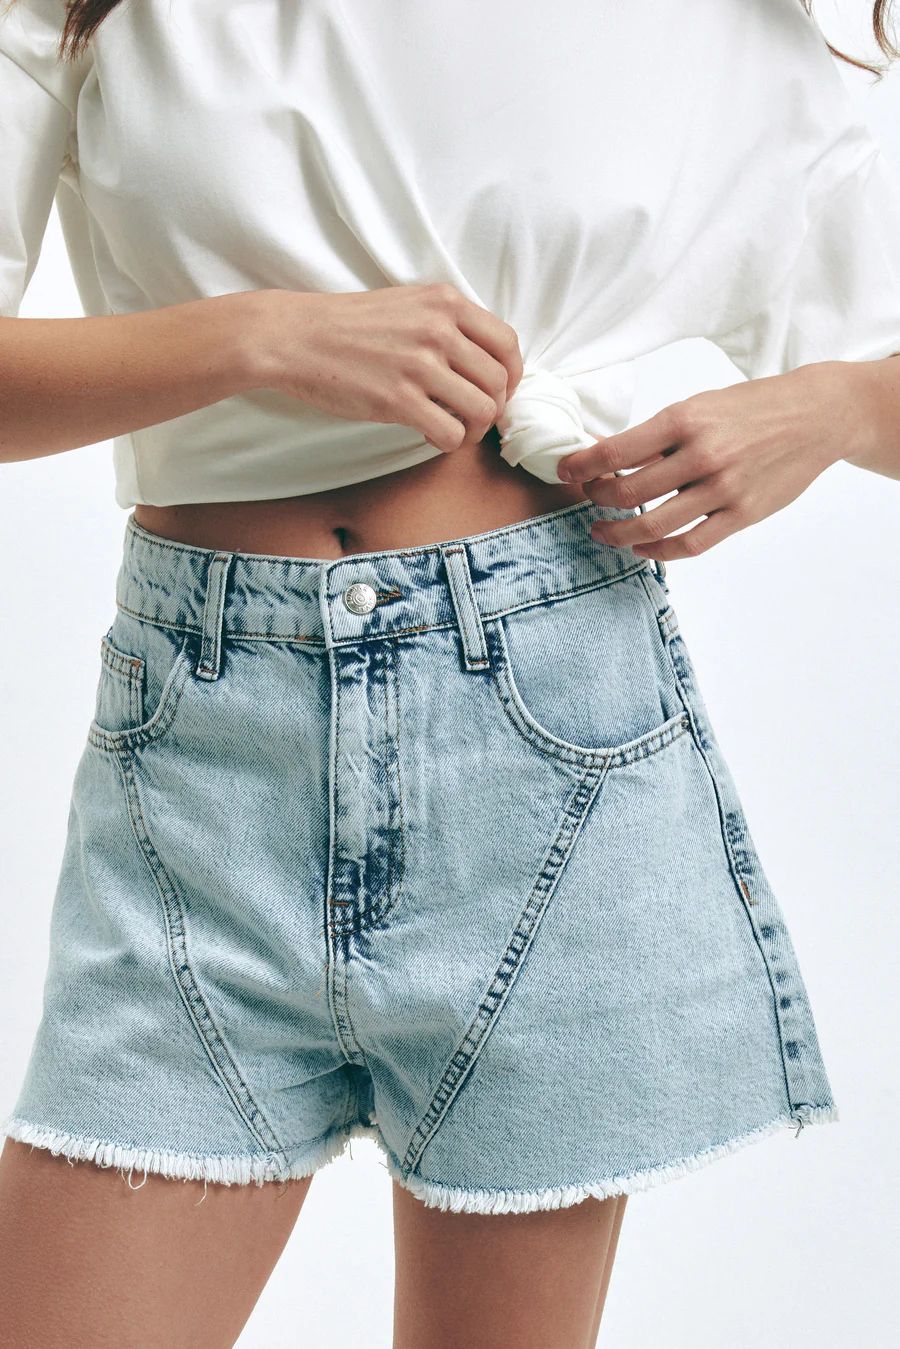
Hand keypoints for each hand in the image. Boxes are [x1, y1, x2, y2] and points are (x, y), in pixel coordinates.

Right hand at [251, 283, 522, 452]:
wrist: (294, 336)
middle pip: (499, 382)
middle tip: (474, 418)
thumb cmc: (346, 324)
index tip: (501, 391)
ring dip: (474, 429)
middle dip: (494, 408)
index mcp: (445, 303)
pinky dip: (448, 443)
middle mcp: (439, 330)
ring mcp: (419, 365)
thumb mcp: (406, 304)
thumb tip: (480, 363)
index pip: (506, 343)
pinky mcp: (398, 400)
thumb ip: (445, 324)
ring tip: (454, 430)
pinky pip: (450, 433)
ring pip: (481, 410)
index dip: (512, 375)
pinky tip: (431, 437)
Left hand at [555, 361, 876, 560]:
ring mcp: (723, 489)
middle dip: (597, 499)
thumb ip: (659, 434)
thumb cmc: (751, 408)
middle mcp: (702, 455)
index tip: (566, 472)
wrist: (814, 417)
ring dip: (618, 533)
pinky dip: (659, 551)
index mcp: (685, 420)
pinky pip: (690, 544)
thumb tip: (607, 454)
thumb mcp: (700, 405)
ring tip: (603, 531)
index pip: (615, 452)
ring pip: (654, 525)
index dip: (582, 467)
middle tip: (588, 499)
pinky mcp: (742, 515)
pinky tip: (643, 547)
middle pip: (628, 492)